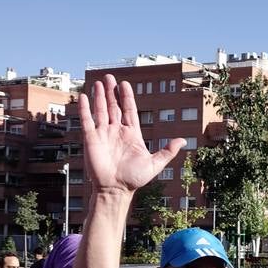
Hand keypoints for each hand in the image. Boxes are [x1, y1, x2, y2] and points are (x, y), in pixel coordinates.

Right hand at [78, 74, 183, 194]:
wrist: (116, 190)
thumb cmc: (134, 179)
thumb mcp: (155, 164)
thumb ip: (167, 151)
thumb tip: (183, 141)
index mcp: (131, 134)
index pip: (128, 110)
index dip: (126, 97)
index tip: (124, 84)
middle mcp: (116, 131)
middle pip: (113, 106)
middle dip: (111, 92)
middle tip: (109, 77)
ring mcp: (103, 134)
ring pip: (101, 110)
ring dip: (99, 96)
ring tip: (98, 82)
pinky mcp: (91, 139)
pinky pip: (87, 121)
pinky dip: (85, 109)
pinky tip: (84, 96)